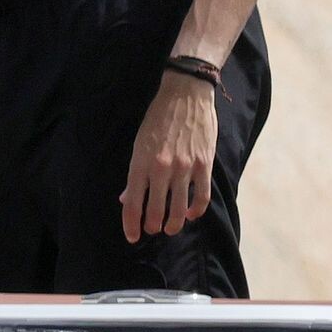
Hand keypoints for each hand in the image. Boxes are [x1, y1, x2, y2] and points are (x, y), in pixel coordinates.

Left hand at [119, 73, 216, 242]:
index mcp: (141, 162)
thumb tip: (127, 198)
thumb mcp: (139, 143)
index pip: (133, 202)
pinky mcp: (204, 164)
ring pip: (178, 208)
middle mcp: (162, 168)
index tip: (132, 237)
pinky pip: (201, 196)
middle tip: (152, 230)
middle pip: (156, 210)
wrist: (185, 95)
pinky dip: (195, 211)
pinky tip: (189, 215)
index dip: (131, 224)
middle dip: (152, 226)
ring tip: (170, 228)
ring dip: (173, 224)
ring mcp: (185, 167)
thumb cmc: (158, 118)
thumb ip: (135, 174)